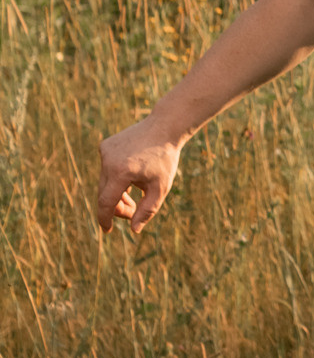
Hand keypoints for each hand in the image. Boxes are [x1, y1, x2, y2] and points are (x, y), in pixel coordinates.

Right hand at [97, 119, 183, 237]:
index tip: (107, 230)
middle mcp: (109, 161)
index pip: (106, 202)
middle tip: (133, 211)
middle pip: (105, 193)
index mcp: (121, 172)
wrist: (164, 127)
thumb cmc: (165, 159)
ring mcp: (105, 152)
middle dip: (117, 207)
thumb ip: (147, 210)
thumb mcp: (161, 188)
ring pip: (105, 182)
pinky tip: (132, 177)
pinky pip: (107, 169)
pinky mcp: (105, 146)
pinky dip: (116, 178)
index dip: (105, 219)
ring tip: (134, 197)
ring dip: (116, 193)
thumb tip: (134, 229)